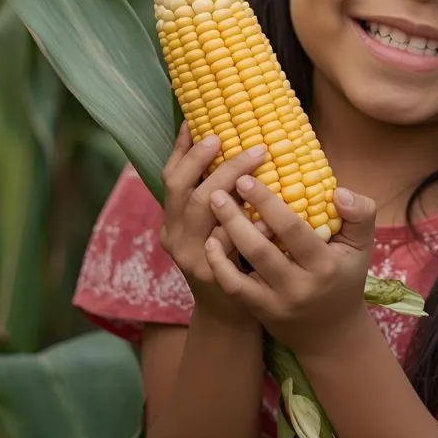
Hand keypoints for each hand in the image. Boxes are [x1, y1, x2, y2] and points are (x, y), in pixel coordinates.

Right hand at [159, 123, 272, 327]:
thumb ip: (219, 196)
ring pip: (204, 208)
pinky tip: (268, 207)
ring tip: (258, 157)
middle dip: (206, 158)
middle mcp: (175, 236)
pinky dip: (249, 221)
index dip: (180, 149)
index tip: (195, 121)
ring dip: (230, 178)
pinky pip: (230, 241)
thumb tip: (236, 146)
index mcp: (172, 221)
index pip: (169, 177)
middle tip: (233, 136)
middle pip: (184, 188)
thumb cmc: (231, 260)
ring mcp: (193, 257)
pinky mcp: (215, 275)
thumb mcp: (214, 227)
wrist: (231, 316)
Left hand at [203, 175, 376, 356]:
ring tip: (210, 209)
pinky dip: (218, 264)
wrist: (332, 332)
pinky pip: (233, 288)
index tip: (246, 178)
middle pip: (260, 250)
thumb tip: (339, 192)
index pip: (292, 230)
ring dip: (222, 239)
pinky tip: (210, 241)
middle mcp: (299, 287)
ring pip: (239, 273)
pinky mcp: (259, 312)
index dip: (266, 203)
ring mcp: (276, 303)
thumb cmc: (344, 275)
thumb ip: (360, 213)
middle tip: (218, 190)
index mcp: (324, 265)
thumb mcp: (362, 245)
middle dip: (234, 218)